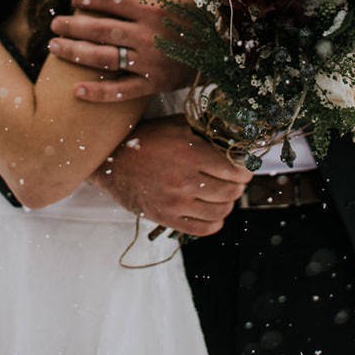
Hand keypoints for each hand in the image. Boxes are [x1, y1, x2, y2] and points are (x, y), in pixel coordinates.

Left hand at [48, 0, 197, 101]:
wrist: (228, 45)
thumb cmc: (200, 9)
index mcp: (153, 8)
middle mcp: (148, 35)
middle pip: (99, 29)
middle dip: (71, 26)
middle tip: (54, 25)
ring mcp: (150, 62)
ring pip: (103, 58)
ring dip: (74, 53)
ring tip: (54, 47)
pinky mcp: (154, 84)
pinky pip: (122, 91)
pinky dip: (98, 93)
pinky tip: (76, 91)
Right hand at [91, 115, 248, 236]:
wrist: (110, 161)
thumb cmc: (144, 140)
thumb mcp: (175, 125)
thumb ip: (204, 129)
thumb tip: (231, 134)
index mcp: (191, 154)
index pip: (235, 170)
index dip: (244, 170)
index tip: (243, 168)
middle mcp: (185, 181)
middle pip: (231, 192)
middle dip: (238, 186)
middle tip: (234, 181)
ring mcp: (176, 203)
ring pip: (221, 212)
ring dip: (227, 204)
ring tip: (222, 195)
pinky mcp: (166, 218)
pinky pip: (203, 229)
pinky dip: (214, 222)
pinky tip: (211, 211)